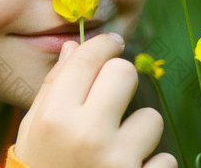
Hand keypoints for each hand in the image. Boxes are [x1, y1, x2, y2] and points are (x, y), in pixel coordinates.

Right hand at [14, 33, 176, 167]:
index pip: (88, 59)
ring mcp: (118, 162)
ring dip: (138, 132)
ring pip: (151, 117)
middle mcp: (87, 135)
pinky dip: (150, 166)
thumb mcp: (35, 130)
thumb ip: (53, 87)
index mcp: (55, 117)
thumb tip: (73, 46)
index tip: (112, 43)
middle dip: (120, 81)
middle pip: (125, 73)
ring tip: (117, 152)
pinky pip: (165, 158)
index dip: (104, 45)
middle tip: (112, 98)